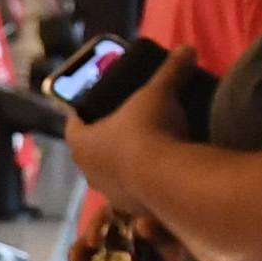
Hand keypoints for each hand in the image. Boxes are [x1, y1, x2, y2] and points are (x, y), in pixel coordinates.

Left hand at [60, 47, 200, 210]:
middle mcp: (89, 173)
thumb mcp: (158, 93)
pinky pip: (137, 192)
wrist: (170, 181)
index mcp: (81, 143)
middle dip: (108, 140)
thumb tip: (186, 49)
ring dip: (127, 164)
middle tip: (128, 124)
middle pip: (94, 152)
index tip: (95, 105)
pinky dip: (147, 182)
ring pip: (114, 175)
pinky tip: (165, 172)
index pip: (74, 126)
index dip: (83, 114)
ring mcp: (112, 196)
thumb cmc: (148, 131)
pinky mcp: (136, 211)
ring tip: (150, 148)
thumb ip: (170, 71)